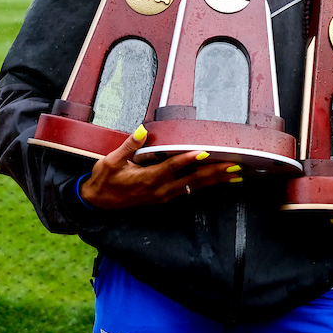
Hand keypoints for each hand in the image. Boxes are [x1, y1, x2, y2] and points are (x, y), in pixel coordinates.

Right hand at [79, 125, 241, 210]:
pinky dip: (205, 185)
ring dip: (215, 180)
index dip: (187, 160)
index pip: (171, 167)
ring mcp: (163, 196)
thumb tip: (142, 130)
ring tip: (235, 175)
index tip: (204, 152)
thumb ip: (129, 146)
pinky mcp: (164, 198)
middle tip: (235, 166)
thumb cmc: (104, 180)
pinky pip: (189, 191)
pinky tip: (217, 182)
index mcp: (147, 179)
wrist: (97, 203)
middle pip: (191, 180)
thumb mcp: (110, 161)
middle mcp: (159, 190)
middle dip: (214, 172)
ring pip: (194, 187)